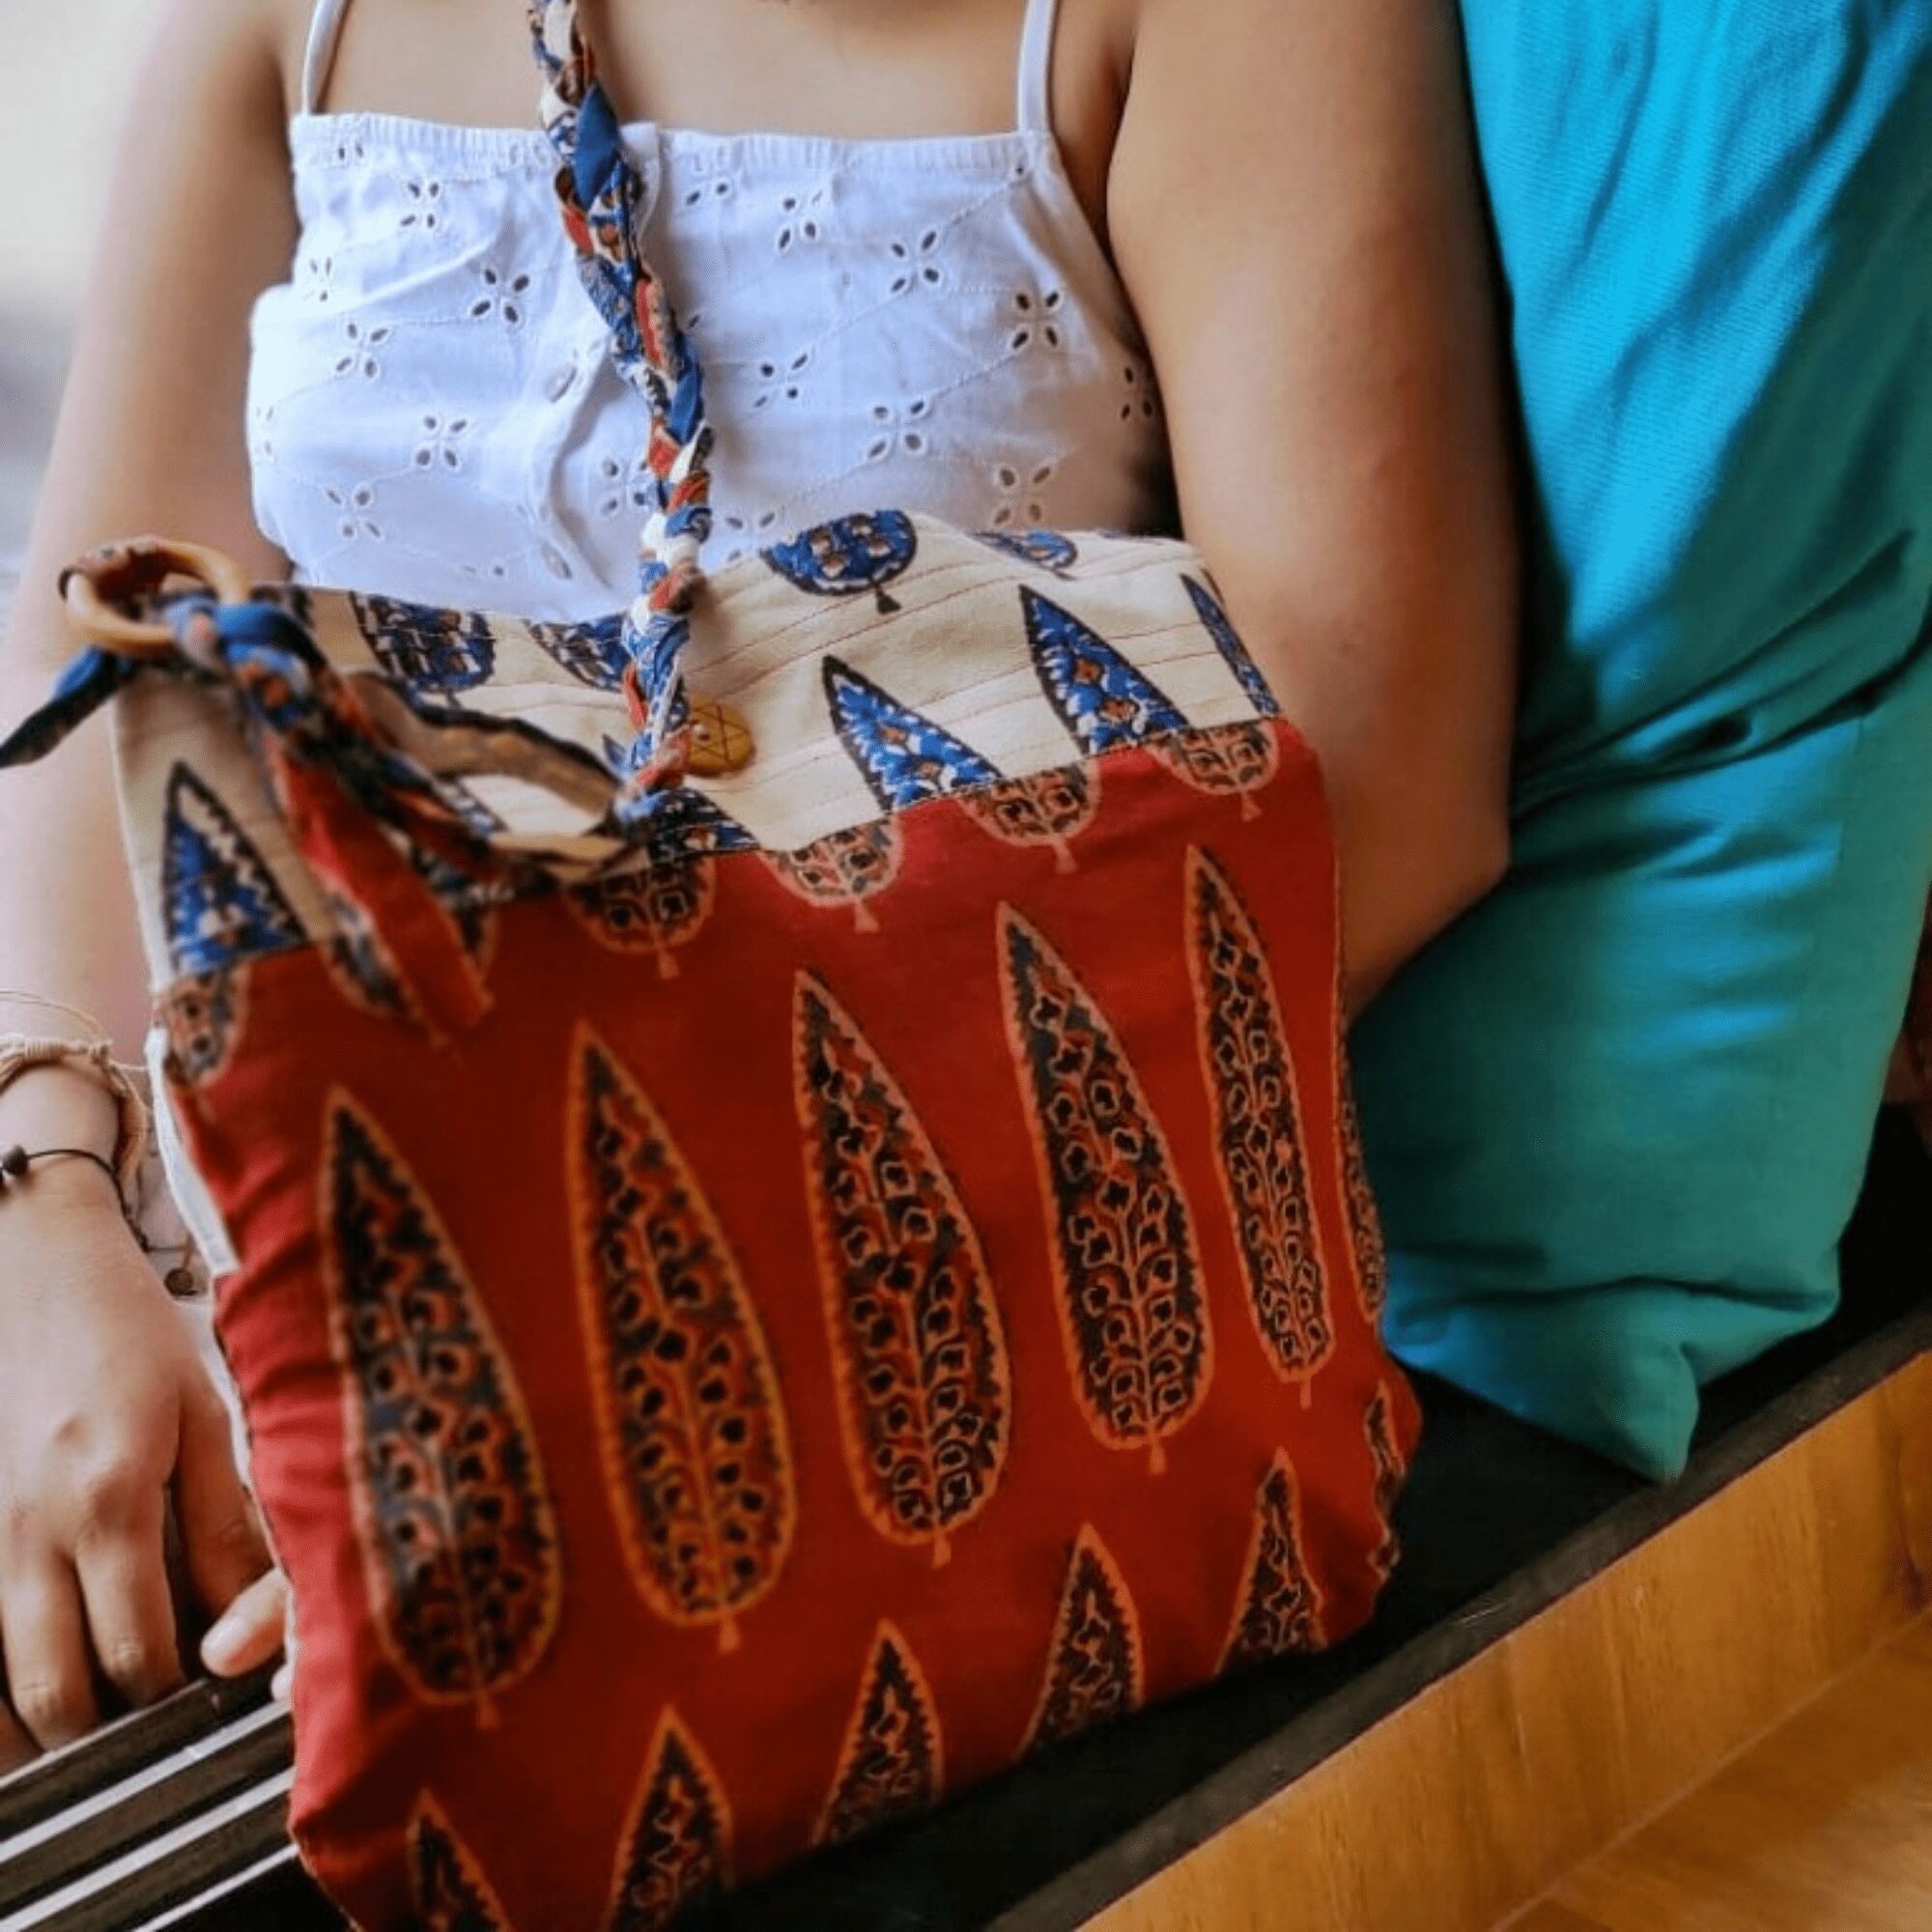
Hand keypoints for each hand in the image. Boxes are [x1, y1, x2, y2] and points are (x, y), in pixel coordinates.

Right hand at [0, 1163, 281, 1769]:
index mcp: (111, 1500)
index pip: (137, 1651)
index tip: (202, 1700)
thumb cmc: (130, 1335)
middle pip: (50, 1693)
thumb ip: (225, 1522)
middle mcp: (28, 1532)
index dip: (172, 1696)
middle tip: (144, 1727)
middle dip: (101, 1731)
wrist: (33, 1268)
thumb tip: (243, 1622)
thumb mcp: (206, 1414)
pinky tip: (24, 1689)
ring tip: (87, 1725)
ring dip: (31, 1726)